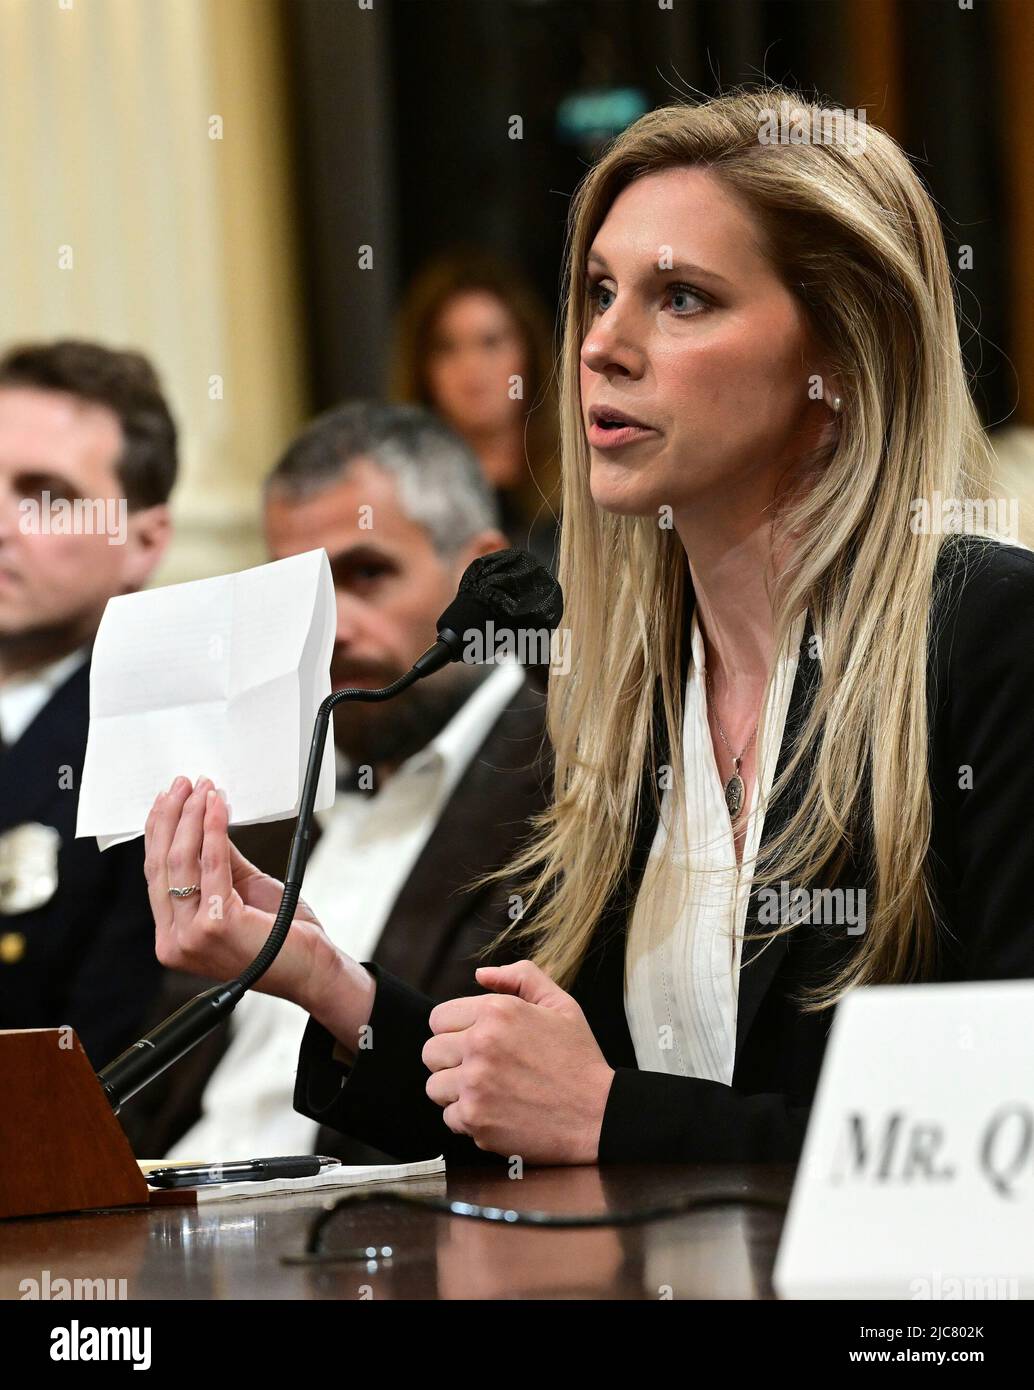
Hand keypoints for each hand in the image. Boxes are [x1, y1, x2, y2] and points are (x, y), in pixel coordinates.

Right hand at [144, 776, 350, 1020]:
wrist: (313, 970)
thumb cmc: (281, 937)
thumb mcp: (242, 892)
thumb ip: (219, 863)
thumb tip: (205, 820)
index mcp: (173, 936)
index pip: (155, 875)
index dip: (159, 832)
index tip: (169, 799)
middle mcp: (174, 941)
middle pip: (162, 864)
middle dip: (171, 817)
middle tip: (184, 784)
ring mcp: (191, 936)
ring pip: (181, 861)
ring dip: (192, 817)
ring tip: (204, 789)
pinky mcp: (215, 925)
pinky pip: (212, 864)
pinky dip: (214, 829)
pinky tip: (219, 807)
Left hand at [422, 960, 614, 1164]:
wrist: (597, 1114)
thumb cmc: (578, 1059)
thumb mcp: (560, 1004)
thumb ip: (520, 978)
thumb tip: (481, 975)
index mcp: (497, 1012)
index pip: (439, 1018)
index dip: (456, 1030)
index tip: (474, 1042)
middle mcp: (480, 1044)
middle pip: (431, 1052)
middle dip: (451, 1060)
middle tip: (480, 1068)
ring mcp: (475, 1084)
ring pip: (434, 1086)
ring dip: (456, 1091)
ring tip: (488, 1091)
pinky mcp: (475, 1119)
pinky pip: (449, 1117)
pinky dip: (469, 1118)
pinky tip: (496, 1111)